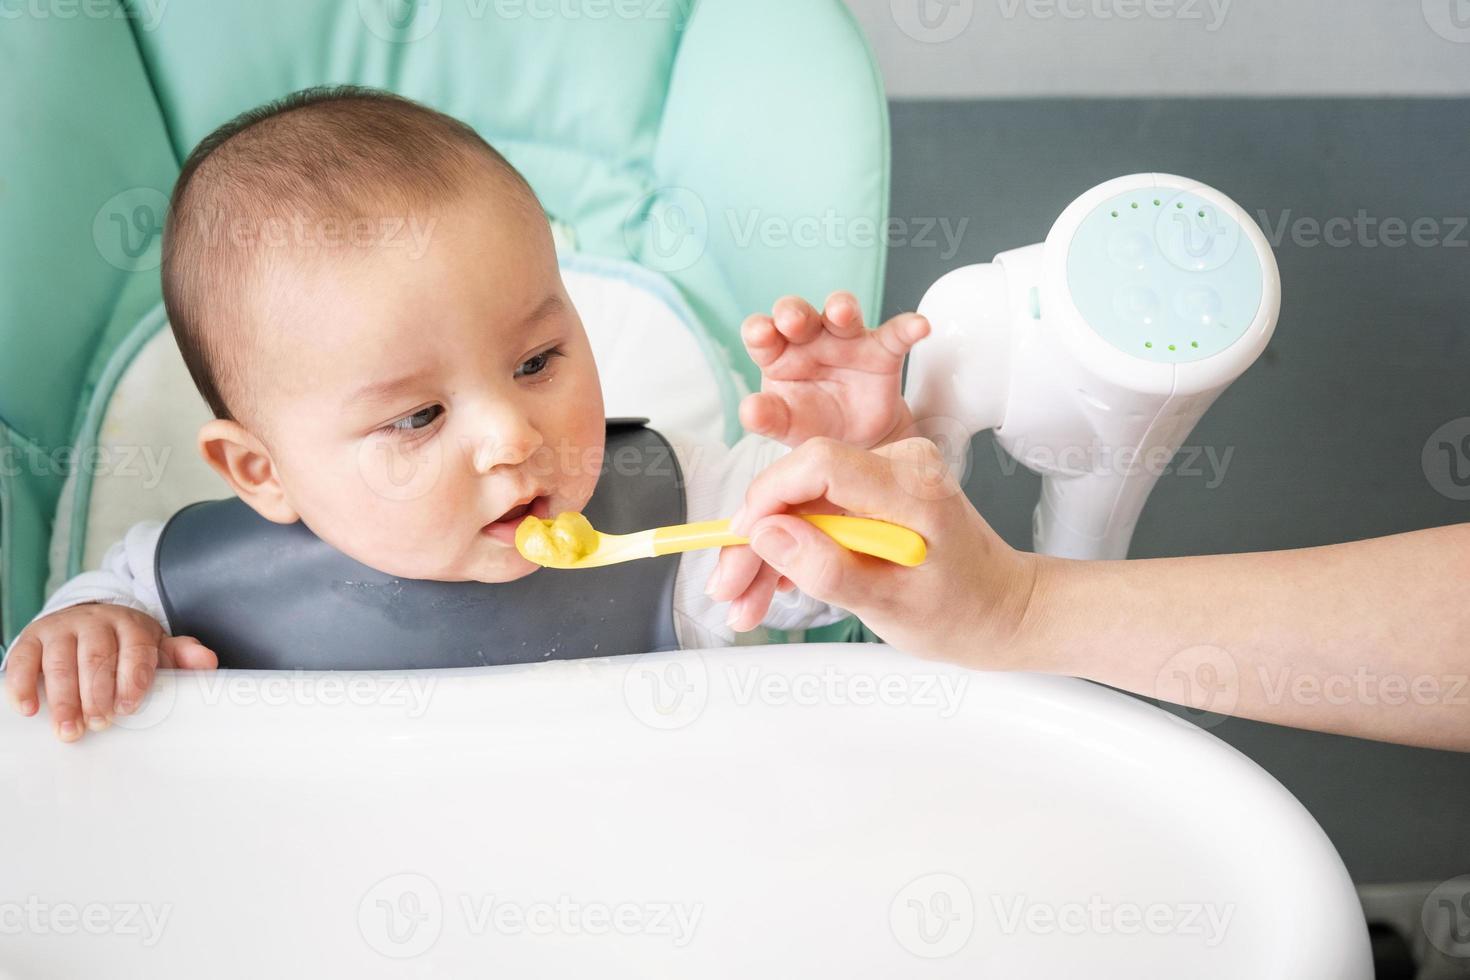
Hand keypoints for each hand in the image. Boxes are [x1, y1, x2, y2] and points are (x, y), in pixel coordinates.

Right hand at [4, 603, 217, 741]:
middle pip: (96, 657)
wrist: (84, 619)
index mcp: (130, 624)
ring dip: (64, 698)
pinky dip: (23, 684)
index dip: (132, 678)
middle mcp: (95, 621)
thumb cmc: (124, 643)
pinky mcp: (32, 638)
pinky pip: (24, 659)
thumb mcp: (155, 645)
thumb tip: (208, 663)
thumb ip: (181, 655)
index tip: (128, 707)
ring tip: (68, 729)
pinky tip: (29, 709)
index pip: (135, 648)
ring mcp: (61, 628)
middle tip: (98, 724)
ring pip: (60, 661)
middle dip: (97, 693)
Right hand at [708, 437, 1037, 665]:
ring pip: (801, 502)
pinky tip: (771, 586)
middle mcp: (899, 464)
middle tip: (728, 592)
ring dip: (767, 552)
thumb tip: (769, 536)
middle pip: (801, 485)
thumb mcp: (891, 605)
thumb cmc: (963, 611)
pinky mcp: (874, 490)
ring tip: (744, 605)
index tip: (742, 543)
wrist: (1002, 610)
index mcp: (911, 485)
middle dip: (757, 540)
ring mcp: (886, 474)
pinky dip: (793, 548)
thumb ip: (828, 569)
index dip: (769, 497)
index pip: (820, 462)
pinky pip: (818, 510)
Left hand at [739, 292, 928, 450]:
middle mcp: (809, 339)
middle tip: (793, 320)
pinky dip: (908, 327)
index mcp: (778, 354)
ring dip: (841, 308)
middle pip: (799, 314)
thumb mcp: (786, 425)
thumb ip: (766, 417)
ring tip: (842, 312)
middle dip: (795, 312)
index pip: (762, 334)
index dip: (759, 330)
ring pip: (843, 313)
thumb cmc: (813, 423)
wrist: (855, 442)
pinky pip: (896, 333)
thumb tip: (748, 410)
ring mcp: (846, 340)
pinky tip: (919, 326)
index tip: (760, 334)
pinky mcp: (881, 350)